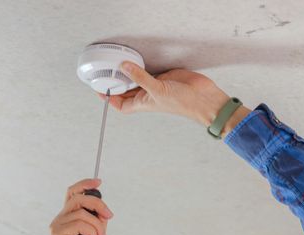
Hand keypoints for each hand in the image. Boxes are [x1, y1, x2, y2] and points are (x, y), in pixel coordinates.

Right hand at [48, 178, 113, 234]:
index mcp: (68, 218)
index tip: (99, 182)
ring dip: (98, 227)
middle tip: (109, 216)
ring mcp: (57, 225)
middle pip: (79, 198)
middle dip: (98, 204)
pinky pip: (80, 223)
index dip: (85, 184)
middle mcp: (60, 219)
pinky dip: (92, 233)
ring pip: (83, 213)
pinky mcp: (58, 233)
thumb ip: (97, 221)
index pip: (73, 193)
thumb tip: (102, 208)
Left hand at [96, 63, 230, 124]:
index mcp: (143, 103)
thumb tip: (124, 67)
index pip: (121, 104)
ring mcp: (156, 85)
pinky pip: (148, 71)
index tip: (100, 90)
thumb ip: (140, 77)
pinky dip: (141, 66)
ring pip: (137, 80)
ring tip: (117, 65)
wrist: (203, 98)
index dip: (110, 99)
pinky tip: (136, 61)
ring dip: (128, 74)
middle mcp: (148, 95)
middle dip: (116, 84)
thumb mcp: (157, 90)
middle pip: (127, 91)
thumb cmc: (183, 103)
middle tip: (106, 72)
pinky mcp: (164, 76)